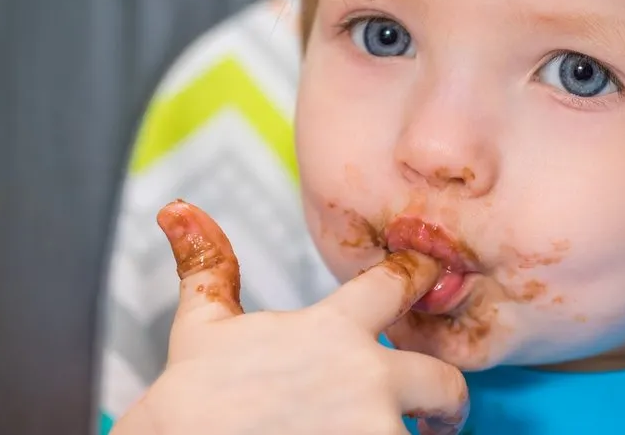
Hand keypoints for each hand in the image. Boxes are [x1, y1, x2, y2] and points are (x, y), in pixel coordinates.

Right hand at [111, 200, 468, 434]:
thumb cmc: (191, 404)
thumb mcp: (200, 328)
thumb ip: (207, 267)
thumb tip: (178, 210)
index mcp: (333, 329)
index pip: (395, 285)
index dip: (418, 277)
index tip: (431, 276)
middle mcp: (367, 375)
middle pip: (446, 381)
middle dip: (446, 401)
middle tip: (437, 417)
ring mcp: (377, 427)